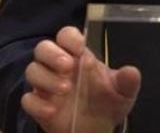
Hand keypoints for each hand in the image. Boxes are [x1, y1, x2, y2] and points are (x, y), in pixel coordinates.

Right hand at [21, 26, 141, 132]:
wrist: (97, 129)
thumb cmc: (107, 102)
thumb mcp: (123, 93)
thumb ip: (127, 82)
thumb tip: (131, 72)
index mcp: (78, 56)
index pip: (66, 36)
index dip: (70, 38)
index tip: (80, 47)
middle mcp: (58, 66)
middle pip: (43, 48)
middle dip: (52, 54)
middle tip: (67, 66)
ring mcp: (46, 85)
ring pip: (32, 70)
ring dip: (46, 78)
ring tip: (65, 89)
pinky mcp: (38, 105)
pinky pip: (28, 100)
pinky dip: (37, 104)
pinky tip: (52, 111)